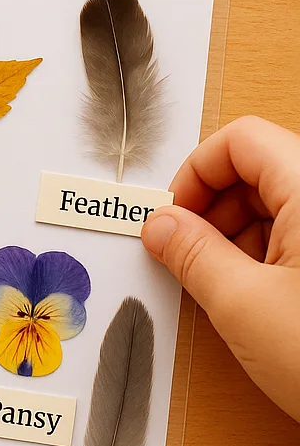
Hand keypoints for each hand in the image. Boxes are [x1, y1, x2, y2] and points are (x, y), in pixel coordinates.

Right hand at [141, 115, 299, 420]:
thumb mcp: (242, 304)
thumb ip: (191, 254)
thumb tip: (159, 226)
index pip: (241, 141)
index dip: (194, 173)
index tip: (170, 217)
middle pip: (259, 168)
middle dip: (212, 208)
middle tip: (183, 255)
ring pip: (278, 203)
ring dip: (236, 235)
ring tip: (219, 284)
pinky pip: (299, 235)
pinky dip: (266, 255)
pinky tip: (253, 296)